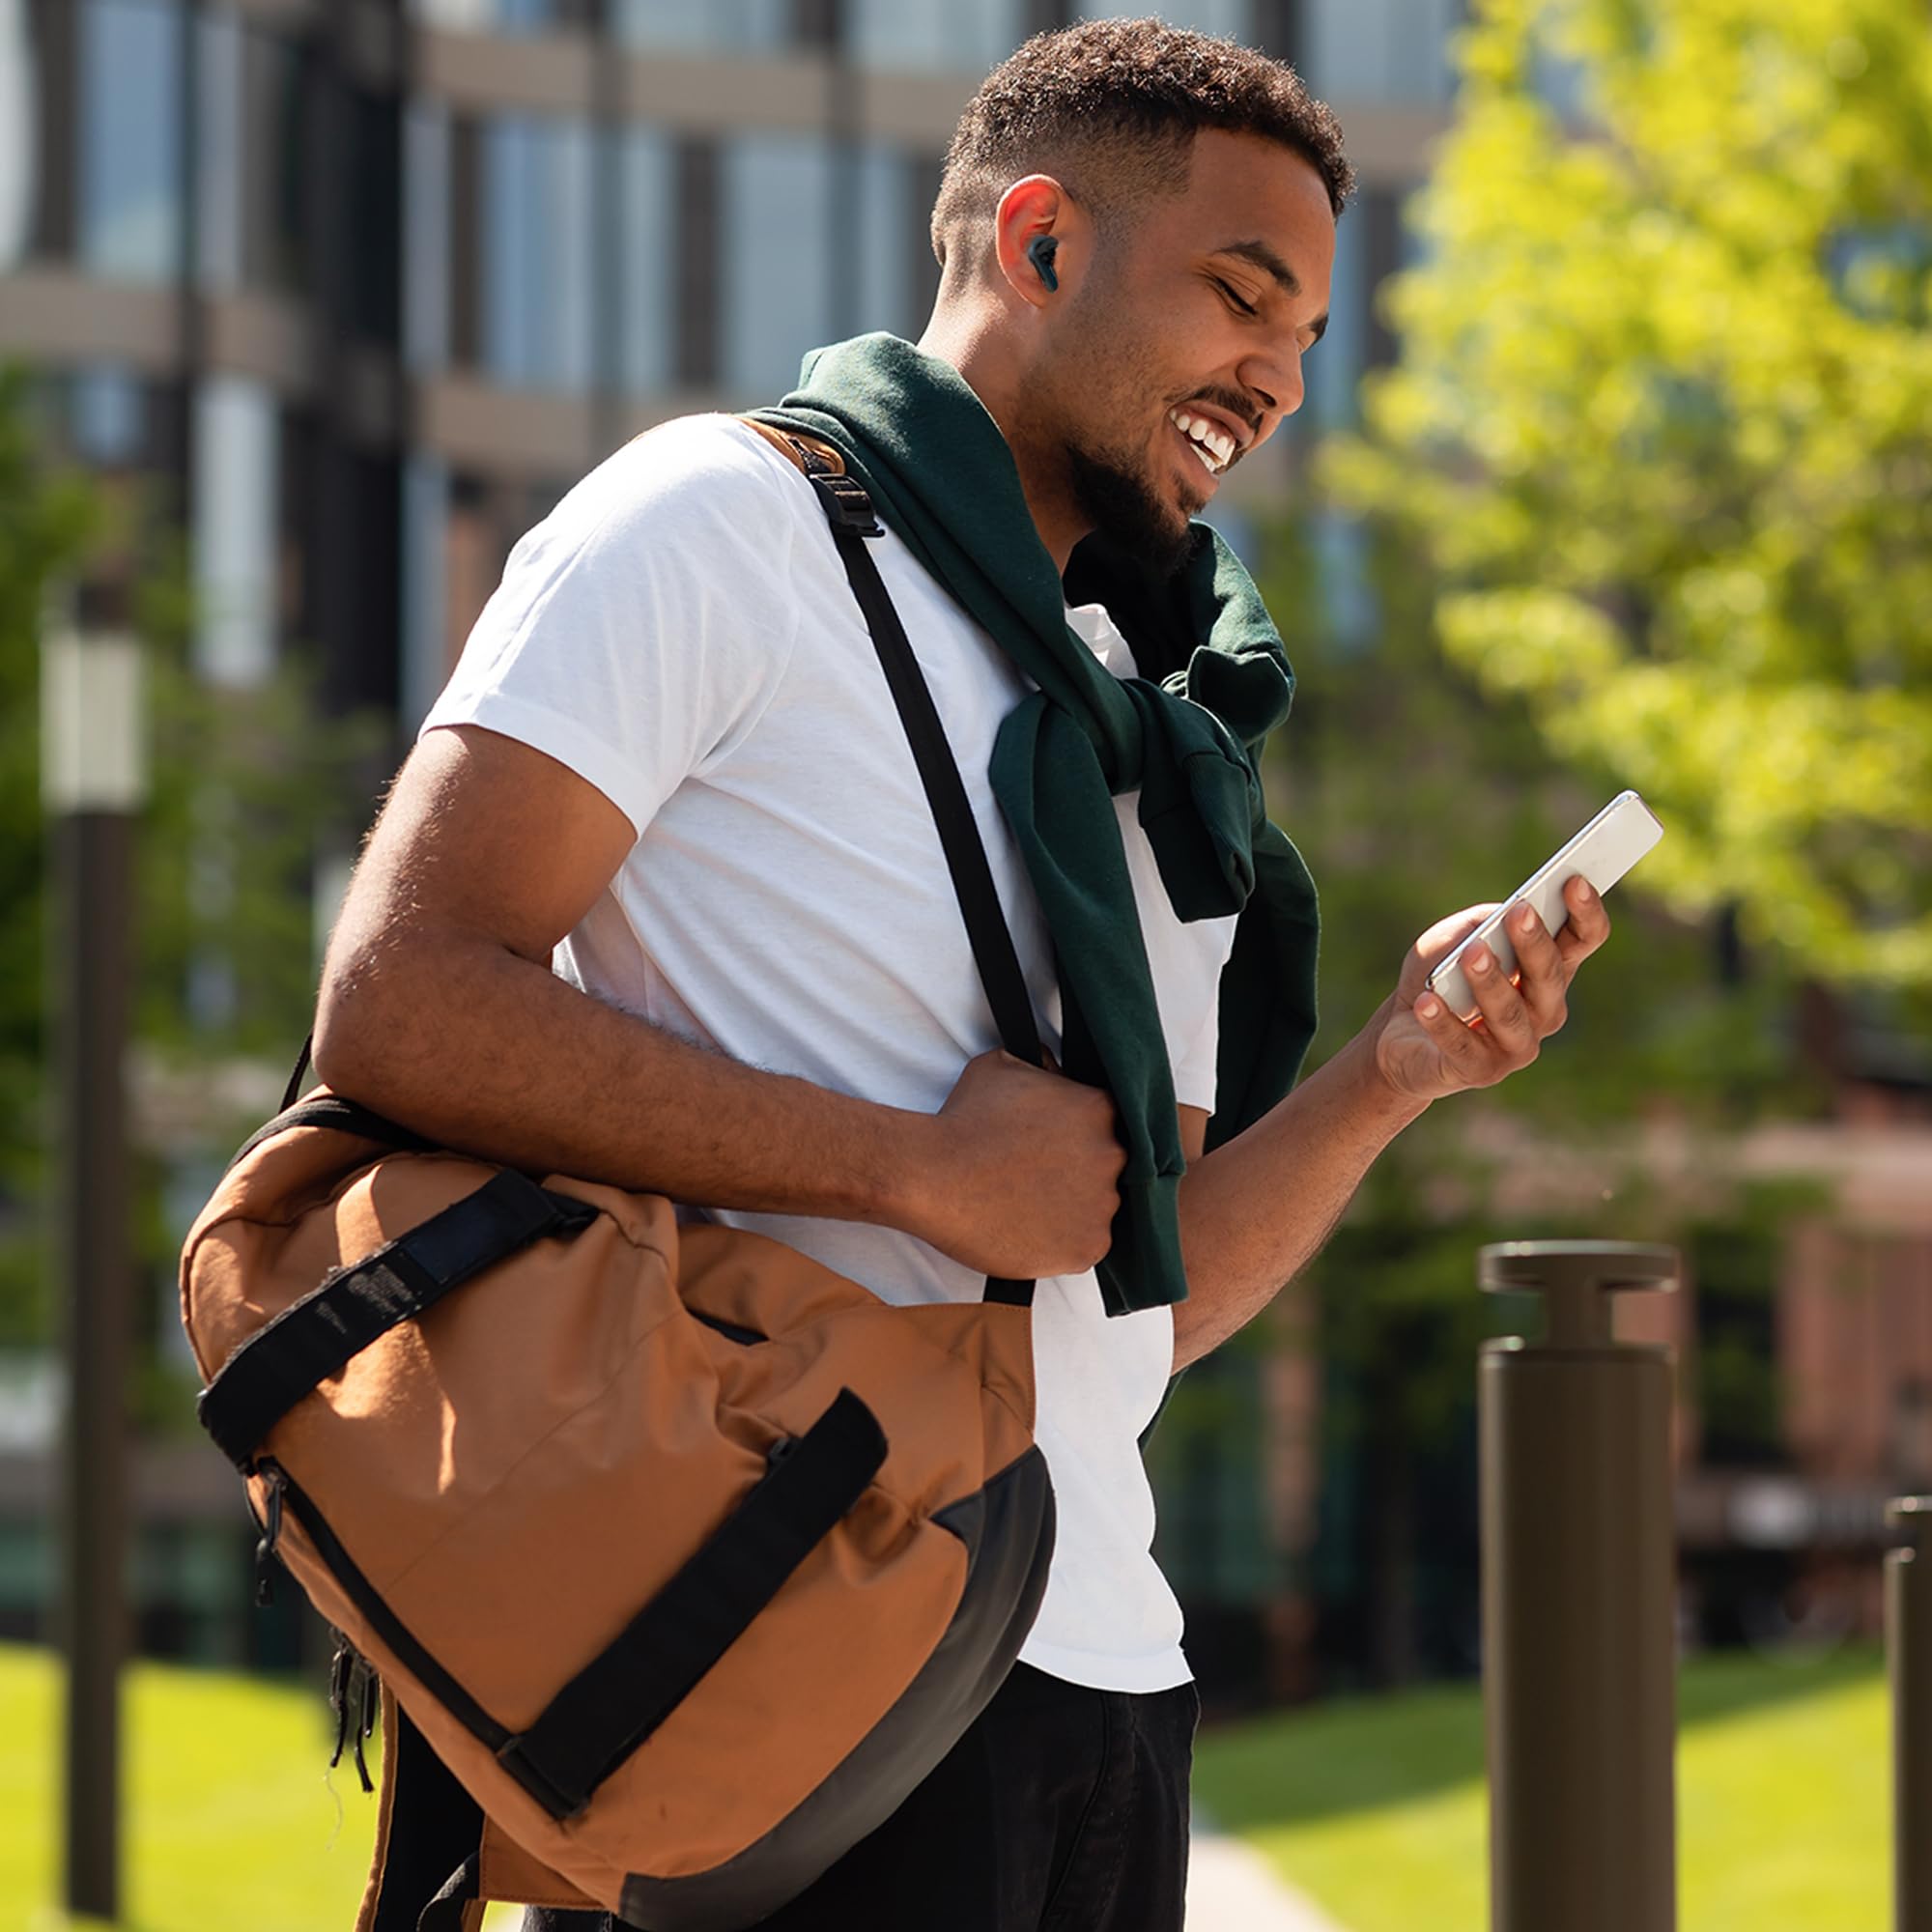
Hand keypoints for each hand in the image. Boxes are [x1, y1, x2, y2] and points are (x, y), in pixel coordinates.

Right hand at [908, 1049, 1125, 1278]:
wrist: (932, 1176)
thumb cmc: (963, 1119)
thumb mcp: (1004, 1066)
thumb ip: (1041, 1066)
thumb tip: (1053, 1064)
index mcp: (1098, 1108)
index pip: (1106, 1123)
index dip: (1077, 1136)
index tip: (1052, 1147)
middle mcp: (1111, 1154)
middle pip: (1107, 1166)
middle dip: (1078, 1172)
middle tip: (1036, 1179)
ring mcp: (1102, 1204)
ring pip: (1097, 1208)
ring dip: (1071, 1208)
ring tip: (1027, 1207)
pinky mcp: (1088, 1246)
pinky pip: (1086, 1245)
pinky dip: (1063, 1243)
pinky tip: (1031, 1231)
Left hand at [1372, 877, 1611, 1104]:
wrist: (1400, 1034)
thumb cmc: (1439, 976)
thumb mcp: (1455, 937)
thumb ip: (1481, 923)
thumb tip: (1498, 919)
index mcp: (1549, 971)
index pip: (1582, 941)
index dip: (1585, 913)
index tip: (1575, 881)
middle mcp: (1544, 1011)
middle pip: (1549, 976)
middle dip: (1535, 943)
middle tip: (1519, 912)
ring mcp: (1517, 1046)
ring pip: (1510, 1013)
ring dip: (1491, 981)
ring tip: (1471, 954)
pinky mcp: (1481, 1071)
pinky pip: (1463, 1045)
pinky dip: (1443, 1022)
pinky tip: (1426, 1000)